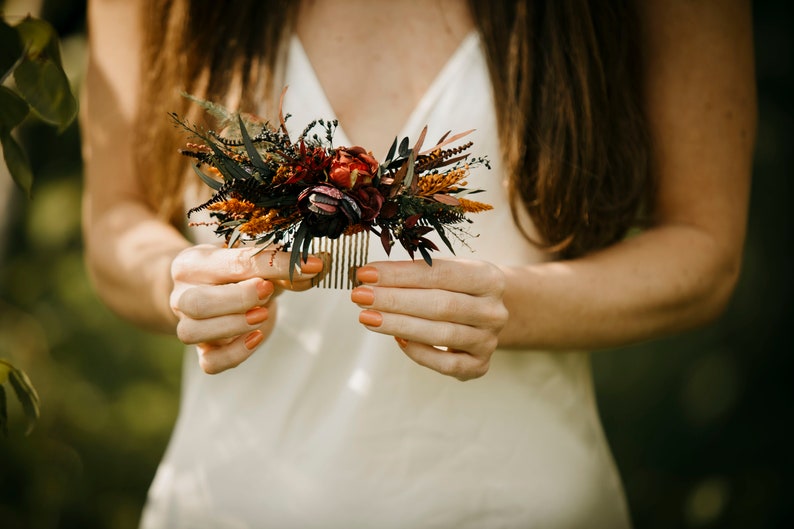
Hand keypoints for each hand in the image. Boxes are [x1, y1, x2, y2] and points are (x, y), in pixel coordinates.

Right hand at [170, 244, 322, 372]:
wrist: (223, 291)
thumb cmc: (242, 273)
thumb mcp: (261, 263)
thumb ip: (284, 267)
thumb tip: (314, 267)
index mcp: (194, 262)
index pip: (231, 262)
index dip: (271, 264)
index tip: (306, 266)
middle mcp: (182, 294)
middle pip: (197, 302)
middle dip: (239, 299)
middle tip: (268, 291)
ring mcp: (187, 324)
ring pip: (193, 332)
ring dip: (234, 325)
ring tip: (261, 315)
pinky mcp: (203, 350)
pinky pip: (210, 363)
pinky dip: (235, 354)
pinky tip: (256, 338)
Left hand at [351, 259, 507, 380]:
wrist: (489, 313)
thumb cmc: (459, 288)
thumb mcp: (448, 271)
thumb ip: (415, 273)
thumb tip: (369, 277)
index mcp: (488, 278)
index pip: (439, 273)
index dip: (400, 274)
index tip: (367, 274)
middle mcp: (493, 310)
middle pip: (440, 305)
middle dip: (394, 300)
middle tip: (361, 296)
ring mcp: (488, 340)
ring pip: (440, 335)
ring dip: (398, 325)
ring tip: (368, 317)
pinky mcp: (479, 365)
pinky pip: (445, 364)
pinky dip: (418, 352)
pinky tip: (397, 339)